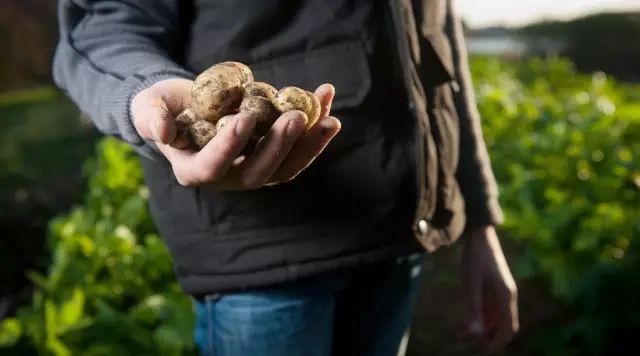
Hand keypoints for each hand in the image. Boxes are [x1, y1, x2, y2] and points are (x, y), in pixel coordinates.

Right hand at [131, 78, 340, 189]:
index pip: (212, 167)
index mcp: (193, 170)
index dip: (229, 147)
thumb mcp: (149, 109)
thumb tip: (165, 132)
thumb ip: (152, 119)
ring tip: (330, 118)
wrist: (185, 107)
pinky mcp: (272, 155)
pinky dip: (314, 127)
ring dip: (309, 144)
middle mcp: (227, 177)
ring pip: (285, 167)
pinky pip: (297, 148)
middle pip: (258, 173)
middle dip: (280, 146)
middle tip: (296, 117)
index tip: (245, 119)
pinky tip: (326, 98)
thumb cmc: (162, 108)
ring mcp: (253, 168)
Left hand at [460, 226, 518, 353]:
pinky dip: (479, 321)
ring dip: (481, 332)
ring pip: (494, 321)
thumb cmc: (475, 258)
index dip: (496, 343)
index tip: (479, 350)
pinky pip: (489, 311)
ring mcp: (500, 294)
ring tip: (460, 338)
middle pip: (502, 328)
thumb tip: (475, 335)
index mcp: (507, 297)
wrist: (478, 235)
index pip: (508, 329)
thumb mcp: (470, 284)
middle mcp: (507, 298)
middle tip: (465, 345)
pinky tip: (464, 325)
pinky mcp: (492, 290)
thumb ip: (473, 309)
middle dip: (486, 340)